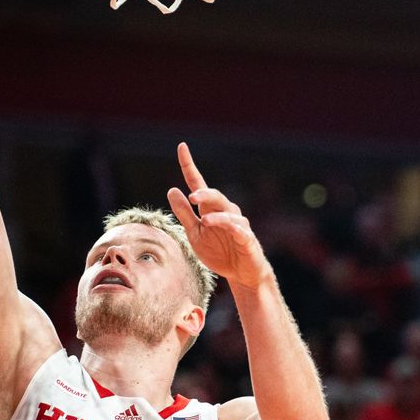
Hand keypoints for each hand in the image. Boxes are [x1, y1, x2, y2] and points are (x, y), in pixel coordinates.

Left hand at [166, 143, 271, 289]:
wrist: (241, 273)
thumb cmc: (219, 252)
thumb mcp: (194, 234)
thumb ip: (184, 213)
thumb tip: (172, 190)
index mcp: (210, 209)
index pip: (198, 183)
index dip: (189, 165)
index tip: (181, 146)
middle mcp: (225, 211)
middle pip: (215, 196)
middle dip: (205, 194)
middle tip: (193, 197)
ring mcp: (238, 224)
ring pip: (228, 213)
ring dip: (216, 216)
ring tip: (204, 221)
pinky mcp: (247, 239)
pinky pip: (241, 231)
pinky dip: (233, 228)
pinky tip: (229, 230)